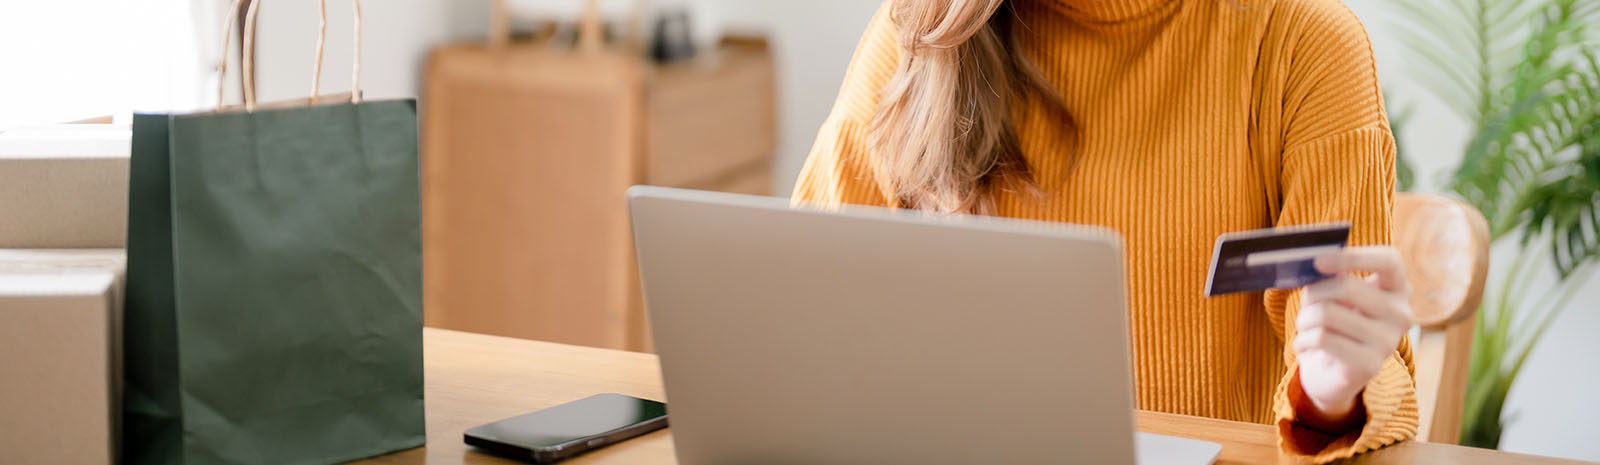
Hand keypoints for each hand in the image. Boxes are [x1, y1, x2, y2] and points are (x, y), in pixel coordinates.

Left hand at [1293, 246, 1413, 429]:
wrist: (1333, 373)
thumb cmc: (1334, 324)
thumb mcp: (1335, 296)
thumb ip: (1332, 277)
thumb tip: (1317, 262)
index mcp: (1397, 289)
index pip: (1389, 261)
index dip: (1354, 256)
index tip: (1319, 261)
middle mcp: (1401, 314)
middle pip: (1345, 287)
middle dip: (1312, 293)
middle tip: (1305, 304)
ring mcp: (1388, 341)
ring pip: (1326, 314)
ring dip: (1304, 320)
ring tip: (1304, 327)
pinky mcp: (1370, 364)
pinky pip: (1321, 339)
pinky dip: (1302, 341)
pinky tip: (1304, 346)